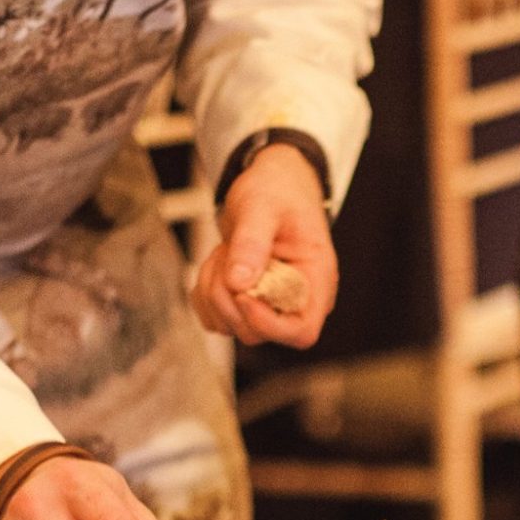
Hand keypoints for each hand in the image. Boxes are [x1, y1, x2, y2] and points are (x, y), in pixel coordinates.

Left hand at [192, 143, 337, 347]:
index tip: (242, 292)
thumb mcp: (262, 206)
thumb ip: (251, 242)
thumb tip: (239, 283)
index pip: (301, 331)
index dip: (267, 323)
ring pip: (230, 325)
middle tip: (227, 253)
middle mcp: (295, 300)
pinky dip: (204, 293)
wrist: (270, 186)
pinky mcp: (245, 305)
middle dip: (228, 296)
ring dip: (213, 290)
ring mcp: (269, 306)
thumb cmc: (277, 192)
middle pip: (256, 332)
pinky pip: (214, 318)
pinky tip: (219, 262)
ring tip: (226, 251)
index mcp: (315, 280)